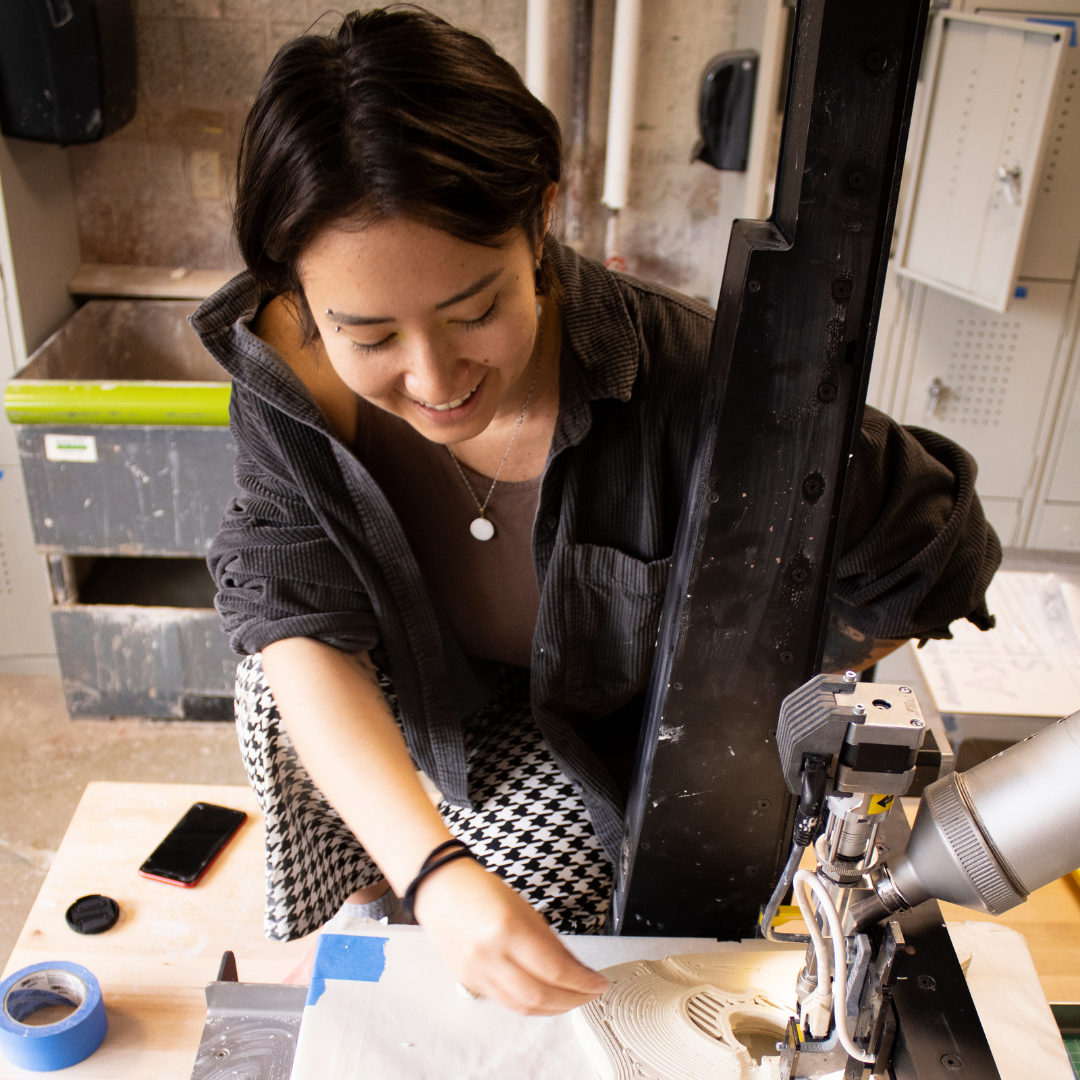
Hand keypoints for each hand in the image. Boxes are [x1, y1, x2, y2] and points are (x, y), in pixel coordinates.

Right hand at [412, 857, 608, 1015]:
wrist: (439, 889)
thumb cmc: (478, 889)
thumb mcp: (523, 907)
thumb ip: (549, 941)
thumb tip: (577, 968)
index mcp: (507, 928)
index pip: (554, 969)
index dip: (582, 982)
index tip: (598, 982)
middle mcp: (490, 954)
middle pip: (540, 995)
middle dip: (572, 1000)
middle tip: (590, 994)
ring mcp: (477, 972)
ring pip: (523, 1006)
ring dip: (553, 1008)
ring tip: (572, 999)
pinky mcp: (470, 981)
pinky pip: (506, 1002)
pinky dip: (530, 1005)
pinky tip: (545, 998)